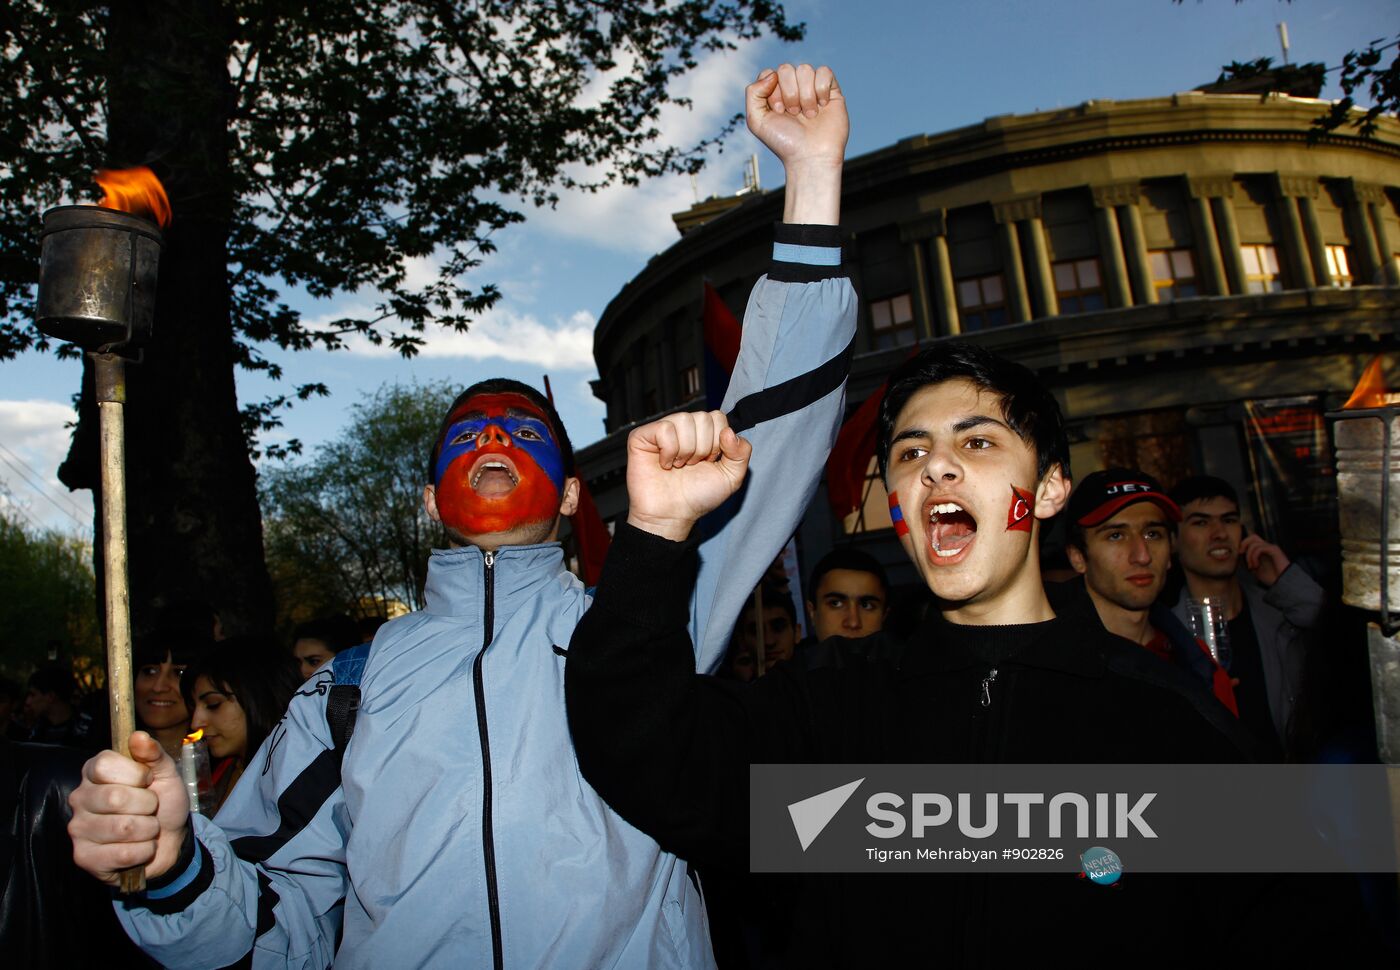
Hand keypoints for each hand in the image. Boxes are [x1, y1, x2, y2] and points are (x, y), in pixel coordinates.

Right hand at [69, 731, 190, 886]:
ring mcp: (78, 829)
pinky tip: (139, 848)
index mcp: (94, 772)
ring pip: (124, 828)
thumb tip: (138, 736)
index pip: (105, 765)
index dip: (136, 773)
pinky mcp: (83, 858)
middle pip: (115, 797)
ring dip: (149, 829)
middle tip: (150, 808)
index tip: (148, 780)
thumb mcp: (166, 774)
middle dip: (148, 805)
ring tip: (146, 828)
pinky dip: (144, 851)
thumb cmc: (163, 804)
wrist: (169, 842)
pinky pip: (124, 854)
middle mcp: (79, 798)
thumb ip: (153, 754)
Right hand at [625, 410, 751, 541]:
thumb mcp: (731, 477)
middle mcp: (683, 428)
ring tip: (679, 466)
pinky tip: (665, 464)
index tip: (709, 462)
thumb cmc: (698, 496)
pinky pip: (664, 429)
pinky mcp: (642, 436)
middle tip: (692, 466)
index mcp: (703, 433)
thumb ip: (741, 453)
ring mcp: (662, 430)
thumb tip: (729, 431)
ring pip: (684, 420)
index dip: (717, 442)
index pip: (717, 416)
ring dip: (686, 450)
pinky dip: (668, 451)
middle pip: (703, 418)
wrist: (673, 515)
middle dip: (703, 448)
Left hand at [747, 64, 847, 224]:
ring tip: (809, 115)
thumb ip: (753, 93)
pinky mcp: (832, 91)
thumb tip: (772, 74)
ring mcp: (813, 89)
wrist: (811, 157)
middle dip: (789, 93)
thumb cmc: (784, 142)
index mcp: (775, 94)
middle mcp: (794, 89)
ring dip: (805, 95)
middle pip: (786, 69)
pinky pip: (825, 71)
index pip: (770, 73)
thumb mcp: (756, 121)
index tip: (779, 112)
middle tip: (794, 114)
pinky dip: (821, 89)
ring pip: (805, 69)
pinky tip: (821, 106)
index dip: (772, 90)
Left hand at [1240, 534, 1288, 586]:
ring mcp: (1272, 548)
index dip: (1243, 544)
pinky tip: (1256, 566)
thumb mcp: (1256, 570)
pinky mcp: (1275, 550)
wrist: (1284, 584)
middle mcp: (1268, 547)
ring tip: (1251, 567)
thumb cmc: (1272, 578)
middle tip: (1241, 554)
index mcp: (1263, 551)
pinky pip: (1260, 548)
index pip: (1252, 540)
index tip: (1239, 555)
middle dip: (1243, 544)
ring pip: (1254, 543)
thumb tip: (1240, 556)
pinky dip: (1254, 556)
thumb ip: (1249, 562)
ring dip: (1249, 555)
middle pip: (1253, 536)